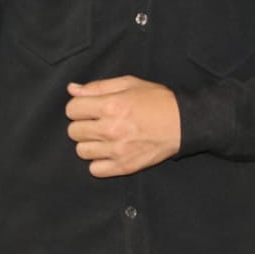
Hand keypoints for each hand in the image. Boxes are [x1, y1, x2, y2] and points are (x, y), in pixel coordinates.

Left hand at [65, 76, 180, 177]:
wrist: (183, 123)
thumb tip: (72, 89)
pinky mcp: (124, 166)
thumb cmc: (157, 100)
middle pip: (73, 131)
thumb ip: (98, 86)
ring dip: (89, 143)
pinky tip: (108, 152)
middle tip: (97, 122)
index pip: (71, 109)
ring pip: (81, 151)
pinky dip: (98, 162)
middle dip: (82, 125)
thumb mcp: (129, 84)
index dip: (78, 107)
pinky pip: (95, 169)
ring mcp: (117, 150)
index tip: (88, 108)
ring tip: (104, 137)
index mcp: (110, 105)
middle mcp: (111, 129)